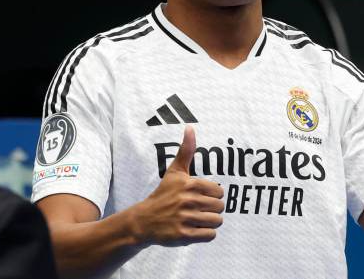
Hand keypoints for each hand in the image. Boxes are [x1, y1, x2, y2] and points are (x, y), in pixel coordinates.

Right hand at [132, 125, 223, 246]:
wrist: (143, 221)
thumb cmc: (163, 194)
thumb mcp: (175, 171)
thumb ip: (186, 150)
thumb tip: (190, 127)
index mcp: (190, 184)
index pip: (219, 191)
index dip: (212, 195)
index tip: (199, 197)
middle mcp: (188, 201)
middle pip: (220, 207)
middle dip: (212, 209)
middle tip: (198, 209)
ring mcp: (186, 219)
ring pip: (217, 221)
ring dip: (209, 222)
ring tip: (196, 219)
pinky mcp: (184, 236)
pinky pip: (210, 235)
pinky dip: (205, 234)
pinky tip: (194, 229)